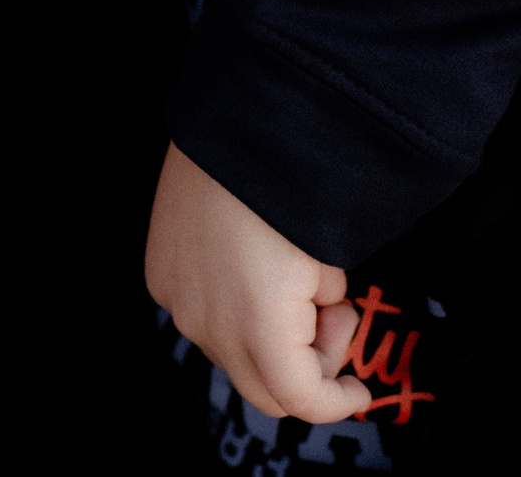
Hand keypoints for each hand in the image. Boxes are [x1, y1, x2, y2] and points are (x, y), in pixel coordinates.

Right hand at [145, 144, 370, 424]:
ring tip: (291, 277)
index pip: (298, 398)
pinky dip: (233, 311)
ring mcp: (178, 301)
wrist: (234, 120)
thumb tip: (319, 311)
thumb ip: (327, 307)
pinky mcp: (161, 276)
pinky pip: (204, 317)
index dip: (335, 401)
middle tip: (332, 316)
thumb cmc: (295, 180)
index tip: (359, 389)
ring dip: (268, 338)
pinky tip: (250, 266)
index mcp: (259, 325)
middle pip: (263, 389)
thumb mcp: (331, 255)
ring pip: (231, 353)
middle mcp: (209, 324)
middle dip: (306, 369)